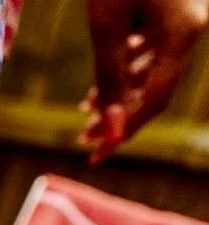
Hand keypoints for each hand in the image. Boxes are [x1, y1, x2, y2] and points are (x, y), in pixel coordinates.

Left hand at [81, 0, 208, 159]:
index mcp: (184, 33)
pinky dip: (131, 62)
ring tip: (85, 106)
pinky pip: (157, 44)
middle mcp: (193, 26)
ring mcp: (188, 15)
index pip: (155, 101)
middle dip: (119, 113)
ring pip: (156, 67)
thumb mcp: (107, 25)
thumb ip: (110, 76)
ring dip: (122, 89)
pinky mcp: (177, 5)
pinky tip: (109, 73)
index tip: (94, 157)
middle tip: (84, 135)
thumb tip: (112, 131)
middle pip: (156, 87)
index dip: (123, 132)